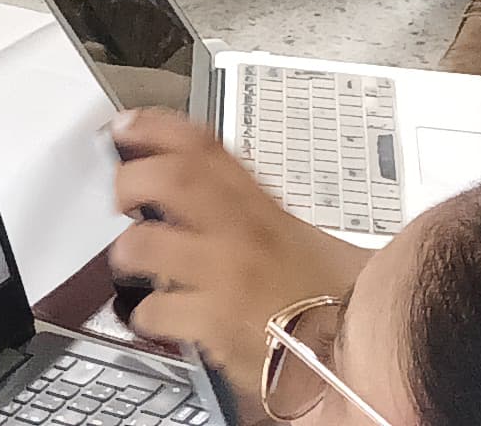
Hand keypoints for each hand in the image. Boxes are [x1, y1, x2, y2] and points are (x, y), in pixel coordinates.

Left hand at [104, 111, 373, 384]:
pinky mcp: (216, 324)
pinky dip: (148, 316)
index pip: (205, 147)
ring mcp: (226, 278)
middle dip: (130, 178)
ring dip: (128, 252)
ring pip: (146, 244)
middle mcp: (241, 236)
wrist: (359, 354)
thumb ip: (260, 215)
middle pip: (170, 179)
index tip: (128, 126)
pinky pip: (156, 312)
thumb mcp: (307, 241)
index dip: (156, 128)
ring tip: (131, 261)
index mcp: (262, 210)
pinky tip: (156, 318)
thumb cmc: (338, 303)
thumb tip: (219, 202)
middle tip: (121, 195)